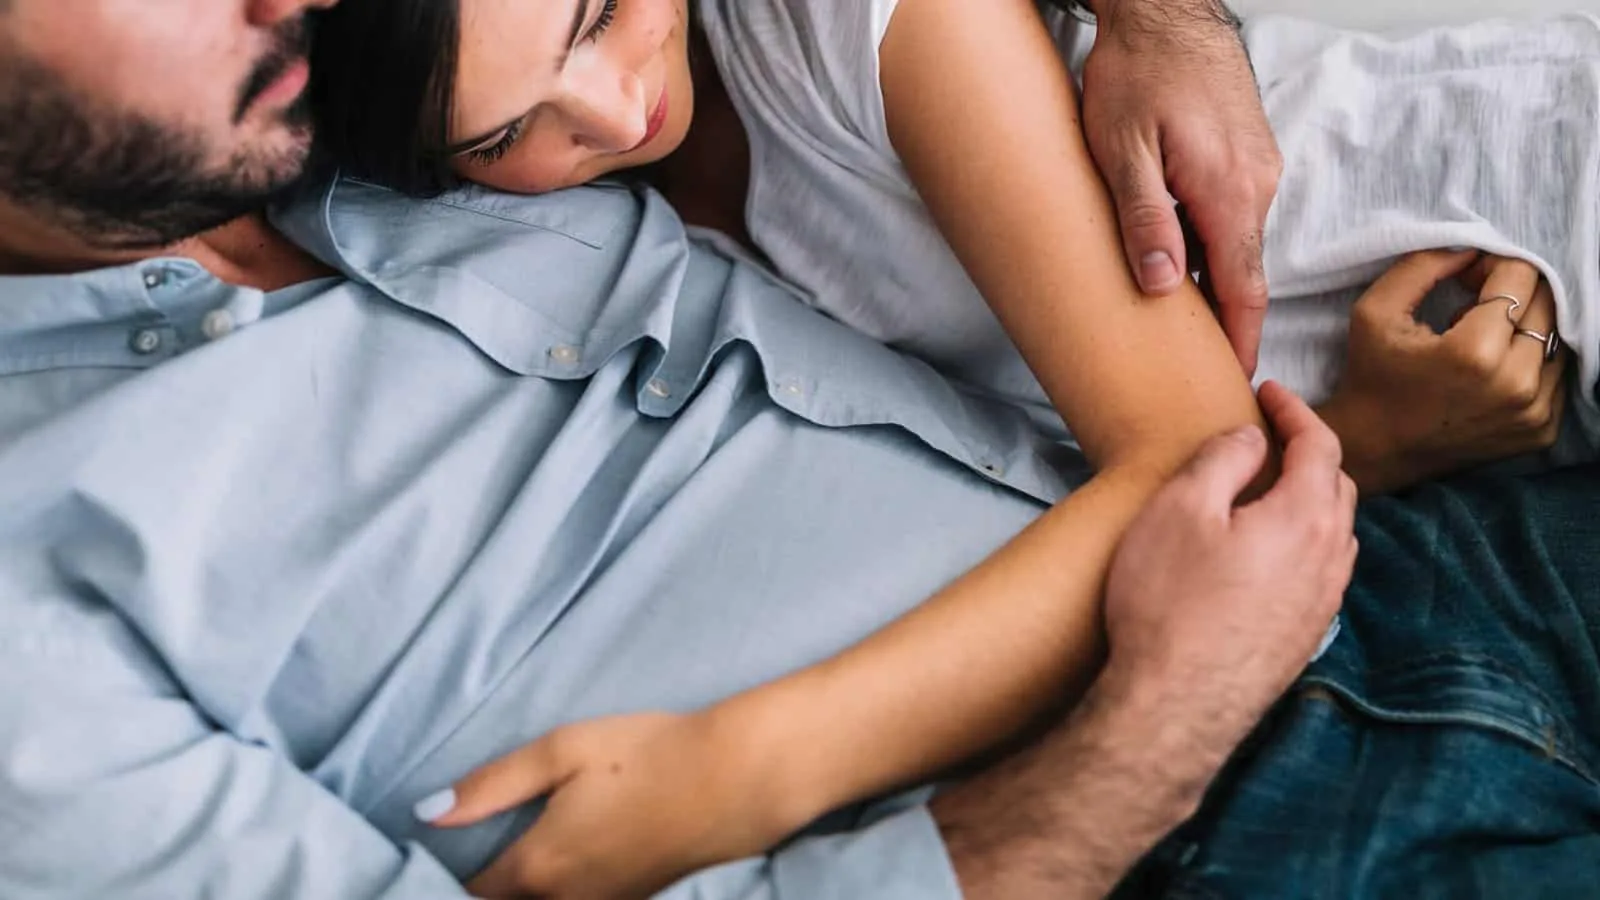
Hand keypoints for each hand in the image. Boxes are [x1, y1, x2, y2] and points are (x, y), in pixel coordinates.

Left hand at [417, 711, 775, 899]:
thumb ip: (491, 785)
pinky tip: (564, 866)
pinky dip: (559, 895)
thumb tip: (427, 812)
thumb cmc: (648, 753)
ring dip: (522, 894)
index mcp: (538, 866)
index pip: (468, 898)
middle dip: (482, 895)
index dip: (440, 885)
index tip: (421, 868)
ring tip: (507, 868)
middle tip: (461, 867)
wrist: (737, 780)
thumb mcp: (562, 750)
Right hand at [935, 384, 1355, 899]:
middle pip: (1336, 488)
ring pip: (1333, 534)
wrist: (1174, 706)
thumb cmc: (1168, 603)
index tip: (1269, 393)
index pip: (1320, 445)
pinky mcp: (1303, 639)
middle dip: (1308, 454)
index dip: (1296, 410)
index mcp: (1306, 517)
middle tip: (1269, 437)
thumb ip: (1222, 460)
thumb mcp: (1180, 509)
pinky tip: (1262, 554)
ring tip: (1266, 492)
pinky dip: (1300, 544)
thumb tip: (1252, 438)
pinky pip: (1317, 573)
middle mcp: (1329, 560)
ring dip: (1308, 502)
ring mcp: (1321, 605)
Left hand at [1079, 0, 1281, 374]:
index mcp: (1230, 193)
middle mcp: (1257, 185)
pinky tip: (1178, 258)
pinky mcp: (1246, 155)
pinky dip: (1211, 245)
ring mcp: (1258, 168)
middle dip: (1223, 322)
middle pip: (1242, 272)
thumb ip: (1144, 218)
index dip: (1240, 341)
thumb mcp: (1122, 150)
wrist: (1166, 10)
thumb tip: (1161, 286)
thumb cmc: (1137, 71)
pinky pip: (1232, 215)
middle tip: (1194, 367)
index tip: (1233, 383)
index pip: (1245, 289)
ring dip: (1211, 281)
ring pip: (1235, 243)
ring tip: (1177, 322)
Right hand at [1319, 250, 1568, 494]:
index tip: (1464, 276)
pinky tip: (1490, 368)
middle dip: (1510, 292)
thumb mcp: (1374, 311)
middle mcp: (1516, 384)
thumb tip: (1470, 248)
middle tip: (1470, 303)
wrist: (1375, 450)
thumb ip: (1421, 265)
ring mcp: (1534, 412)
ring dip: (1522, 328)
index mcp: (1475, 353)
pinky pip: (1556, 374)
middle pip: (1545, 303)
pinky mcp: (1541, 431)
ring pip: (1556, 337)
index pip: (1519, 276)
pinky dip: (1529, 361)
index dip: (1491, 264)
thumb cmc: (1371, 377)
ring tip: (1479, 338)